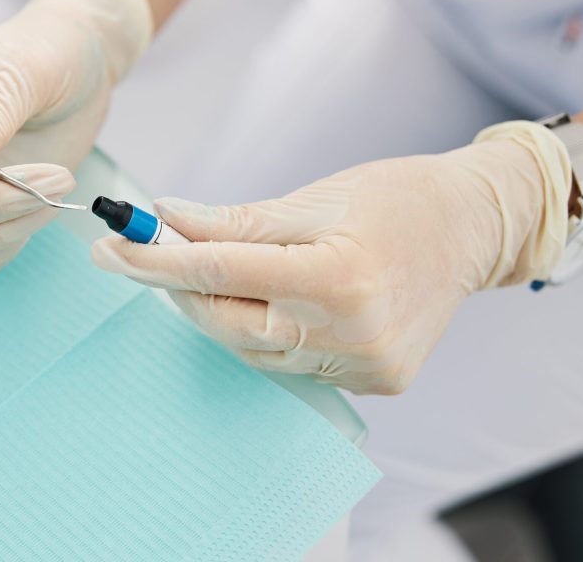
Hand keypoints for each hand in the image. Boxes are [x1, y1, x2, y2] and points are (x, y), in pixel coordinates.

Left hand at [92, 122, 571, 393]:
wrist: (473, 229)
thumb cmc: (395, 198)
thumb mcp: (313, 198)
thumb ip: (233, 221)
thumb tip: (164, 221)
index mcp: (339, 277)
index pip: (221, 274)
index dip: (156, 261)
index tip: (109, 249)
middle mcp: (352, 334)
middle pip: (229, 323)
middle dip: (179, 290)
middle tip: (145, 256)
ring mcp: (366, 367)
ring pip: (255, 351)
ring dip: (220, 313)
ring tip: (207, 275)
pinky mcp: (375, 383)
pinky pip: (291, 366)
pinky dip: (265, 335)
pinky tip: (268, 304)